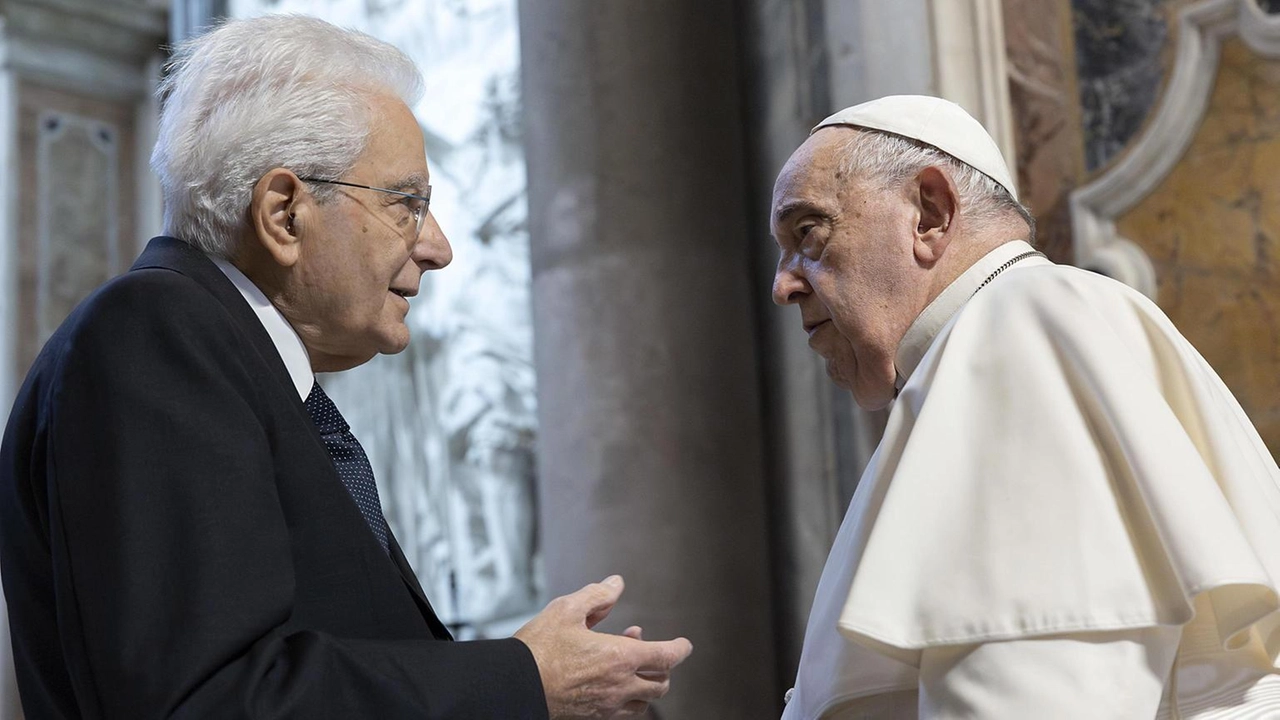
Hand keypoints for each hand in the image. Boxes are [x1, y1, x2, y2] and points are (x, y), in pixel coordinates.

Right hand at [513, 575, 692, 718]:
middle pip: (661, 683)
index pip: (666, 657)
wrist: (514, 686)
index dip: (680, 649)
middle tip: (645, 648)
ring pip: (645, 702)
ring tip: (629, 665)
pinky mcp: (593, 717)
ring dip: (646, 684)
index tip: (684, 644)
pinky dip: (630, 700)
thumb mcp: (567, 609)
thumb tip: (616, 583)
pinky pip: (625, 714)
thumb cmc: (539, 648)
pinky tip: (613, 683)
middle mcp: (619, 686)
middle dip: (662, 666)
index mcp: (620, 658)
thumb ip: (597, 595)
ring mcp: (607, 706)